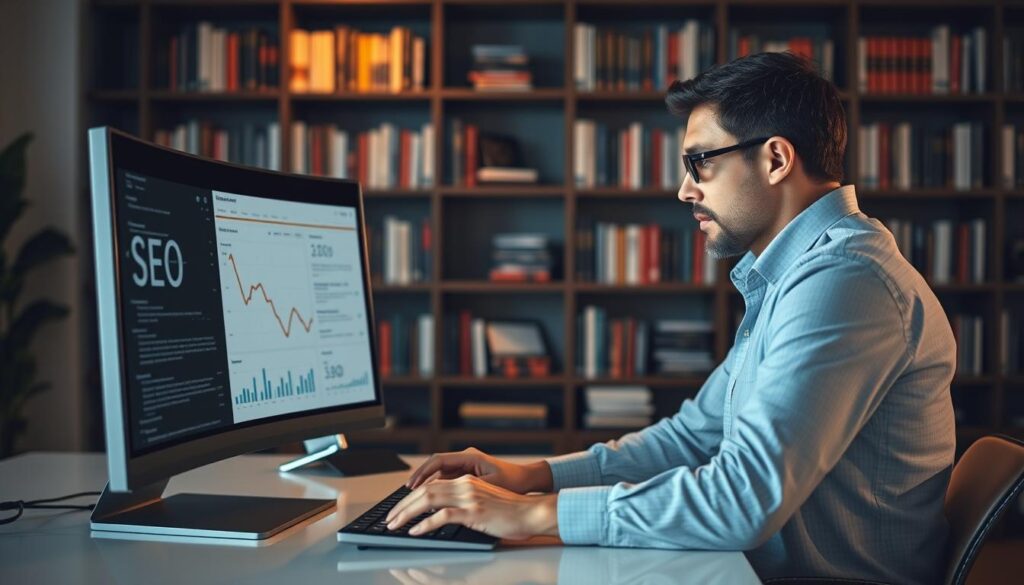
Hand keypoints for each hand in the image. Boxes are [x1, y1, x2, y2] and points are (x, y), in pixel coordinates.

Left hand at [385, 474, 558, 539]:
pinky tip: (415, 531)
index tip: (398, 509)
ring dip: (407, 513)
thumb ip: (463, 503)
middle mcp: (465, 485)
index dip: (411, 496)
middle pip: (425, 490)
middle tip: (389, 519)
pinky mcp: (474, 512)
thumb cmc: (510, 512)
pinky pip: (442, 516)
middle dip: (403, 505)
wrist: (532, 513)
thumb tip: (441, 514)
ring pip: (429, 500)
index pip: (431, 485)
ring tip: (394, 524)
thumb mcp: (483, 502)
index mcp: (467, 481)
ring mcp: (469, 497)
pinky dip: (425, 524)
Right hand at [405, 447, 552, 493]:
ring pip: (438, 475)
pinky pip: (445, 481)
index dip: (421, 474)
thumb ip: (469, 489)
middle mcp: (465, 459)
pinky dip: (435, 490)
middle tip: (404, 495)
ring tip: (410, 501)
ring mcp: (465, 467)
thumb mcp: (490, 486)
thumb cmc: (514, 482)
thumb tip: (447, 496)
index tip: (410, 486)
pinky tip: (426, 503)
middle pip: (433, 468)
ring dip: (424, 487)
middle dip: (417, 481)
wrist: (528, 480)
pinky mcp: (467, 476)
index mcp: (469, 457)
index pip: (437, 461)